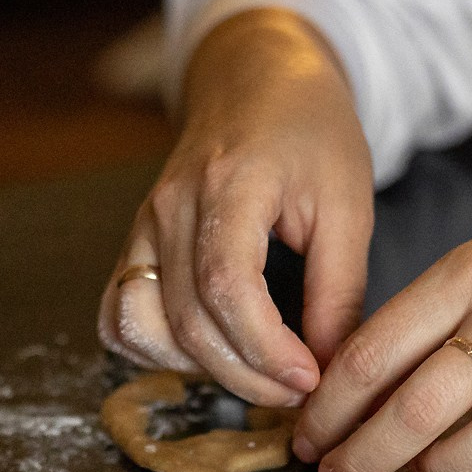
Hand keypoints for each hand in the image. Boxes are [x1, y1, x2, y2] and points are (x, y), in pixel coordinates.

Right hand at [98, 7, 375, 407]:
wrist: (258, 79)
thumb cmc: (311, 131)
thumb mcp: (348, 202)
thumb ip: (339, 289)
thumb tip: (332, 367)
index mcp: (229, 182)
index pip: (227, 286)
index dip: (265, 348)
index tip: (309, 378)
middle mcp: (171, 205)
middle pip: (189, 321)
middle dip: (248, 374)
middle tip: (300, 392)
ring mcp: (144, 225)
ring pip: (147, 326)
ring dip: (202, 369)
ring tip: (258, 372)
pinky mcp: (136, 243)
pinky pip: (122, 315)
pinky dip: (158, 350)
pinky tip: (211, 351)